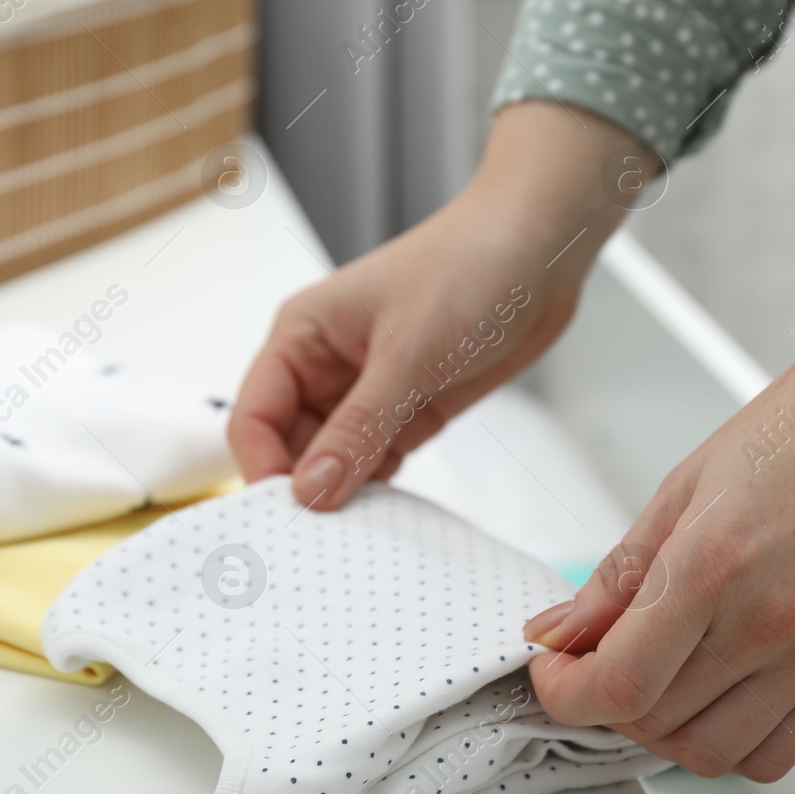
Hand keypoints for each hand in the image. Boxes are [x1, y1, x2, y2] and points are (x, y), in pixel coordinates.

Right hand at [229, 102, 650, 509]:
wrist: (540, 249)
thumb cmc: (467, 268)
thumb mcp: (408, 353)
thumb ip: (358, 428)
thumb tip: (311, 491)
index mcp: (301, 336)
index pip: (254, 415)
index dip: (262, 468)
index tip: (288, 517)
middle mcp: (325, 366)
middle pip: (288, 446)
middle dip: (302, 491)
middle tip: (321, 545)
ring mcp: (368, 391)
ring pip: (333, 461)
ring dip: (341, 497)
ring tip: (355, 541)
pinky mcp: (409, 410)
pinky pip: (377, 463)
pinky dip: (378, 492)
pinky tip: (388, 521)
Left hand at [523, 246, 794, 780]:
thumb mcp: (685, 484)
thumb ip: (618, 575)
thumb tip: (558, 632)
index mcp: (712, 564)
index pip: (617, 684)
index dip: (565, 694)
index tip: (553, 674)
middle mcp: (768, 623)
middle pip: (654, 723)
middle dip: (604, 703)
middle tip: (596, 663)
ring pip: (711, 754)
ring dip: (662, 731)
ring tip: (655, 679)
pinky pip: (776, 754)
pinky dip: (730, 744)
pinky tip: (716, 696)